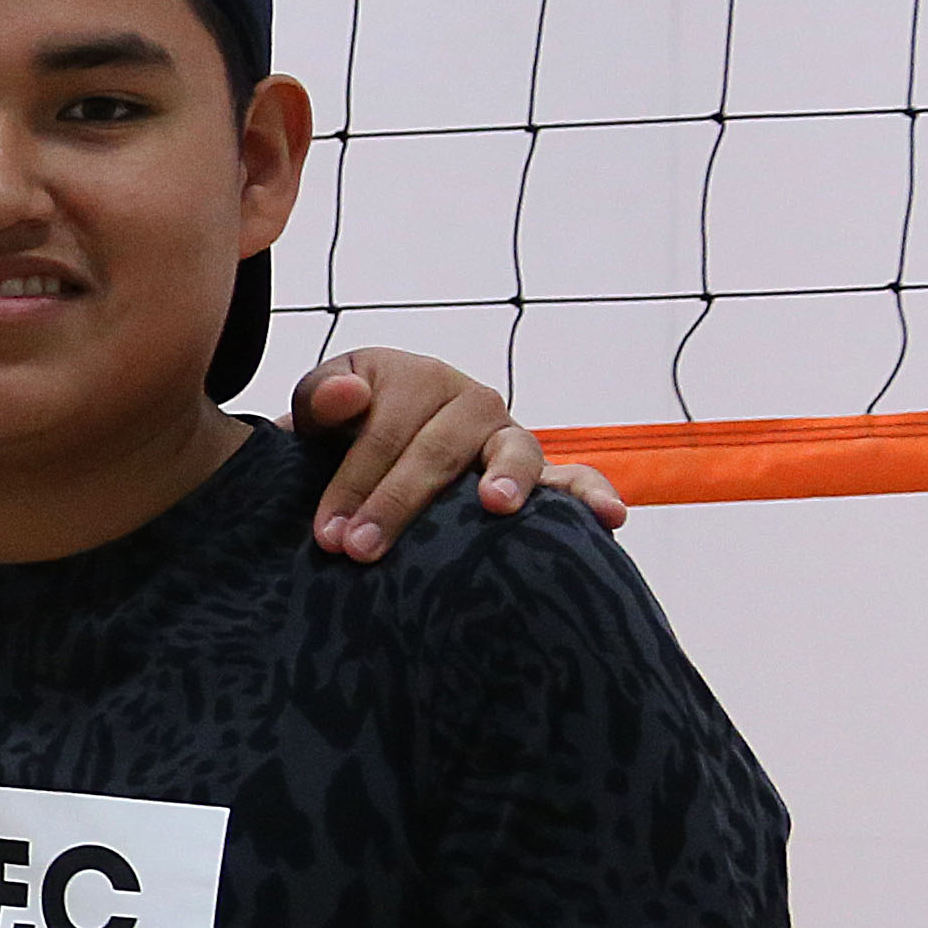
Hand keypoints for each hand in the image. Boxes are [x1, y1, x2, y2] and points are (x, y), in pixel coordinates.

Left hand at [289, 351, 626, 559]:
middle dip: (397, 502)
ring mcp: (506, 436)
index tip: (328, 535)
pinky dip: (593, 493)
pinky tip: (610, 518)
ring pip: (513, 451)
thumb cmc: (338, 433)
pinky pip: (573, 478)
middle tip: (361, 550)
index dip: (353, 482)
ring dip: (505, 478)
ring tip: (494, 505)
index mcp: (413, 377)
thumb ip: (320, 398)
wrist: (363, 446)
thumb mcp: (318, 409)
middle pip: (437, 449)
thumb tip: (348, 394)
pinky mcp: (536, 472)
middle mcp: (468, 401)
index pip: (384, 431)